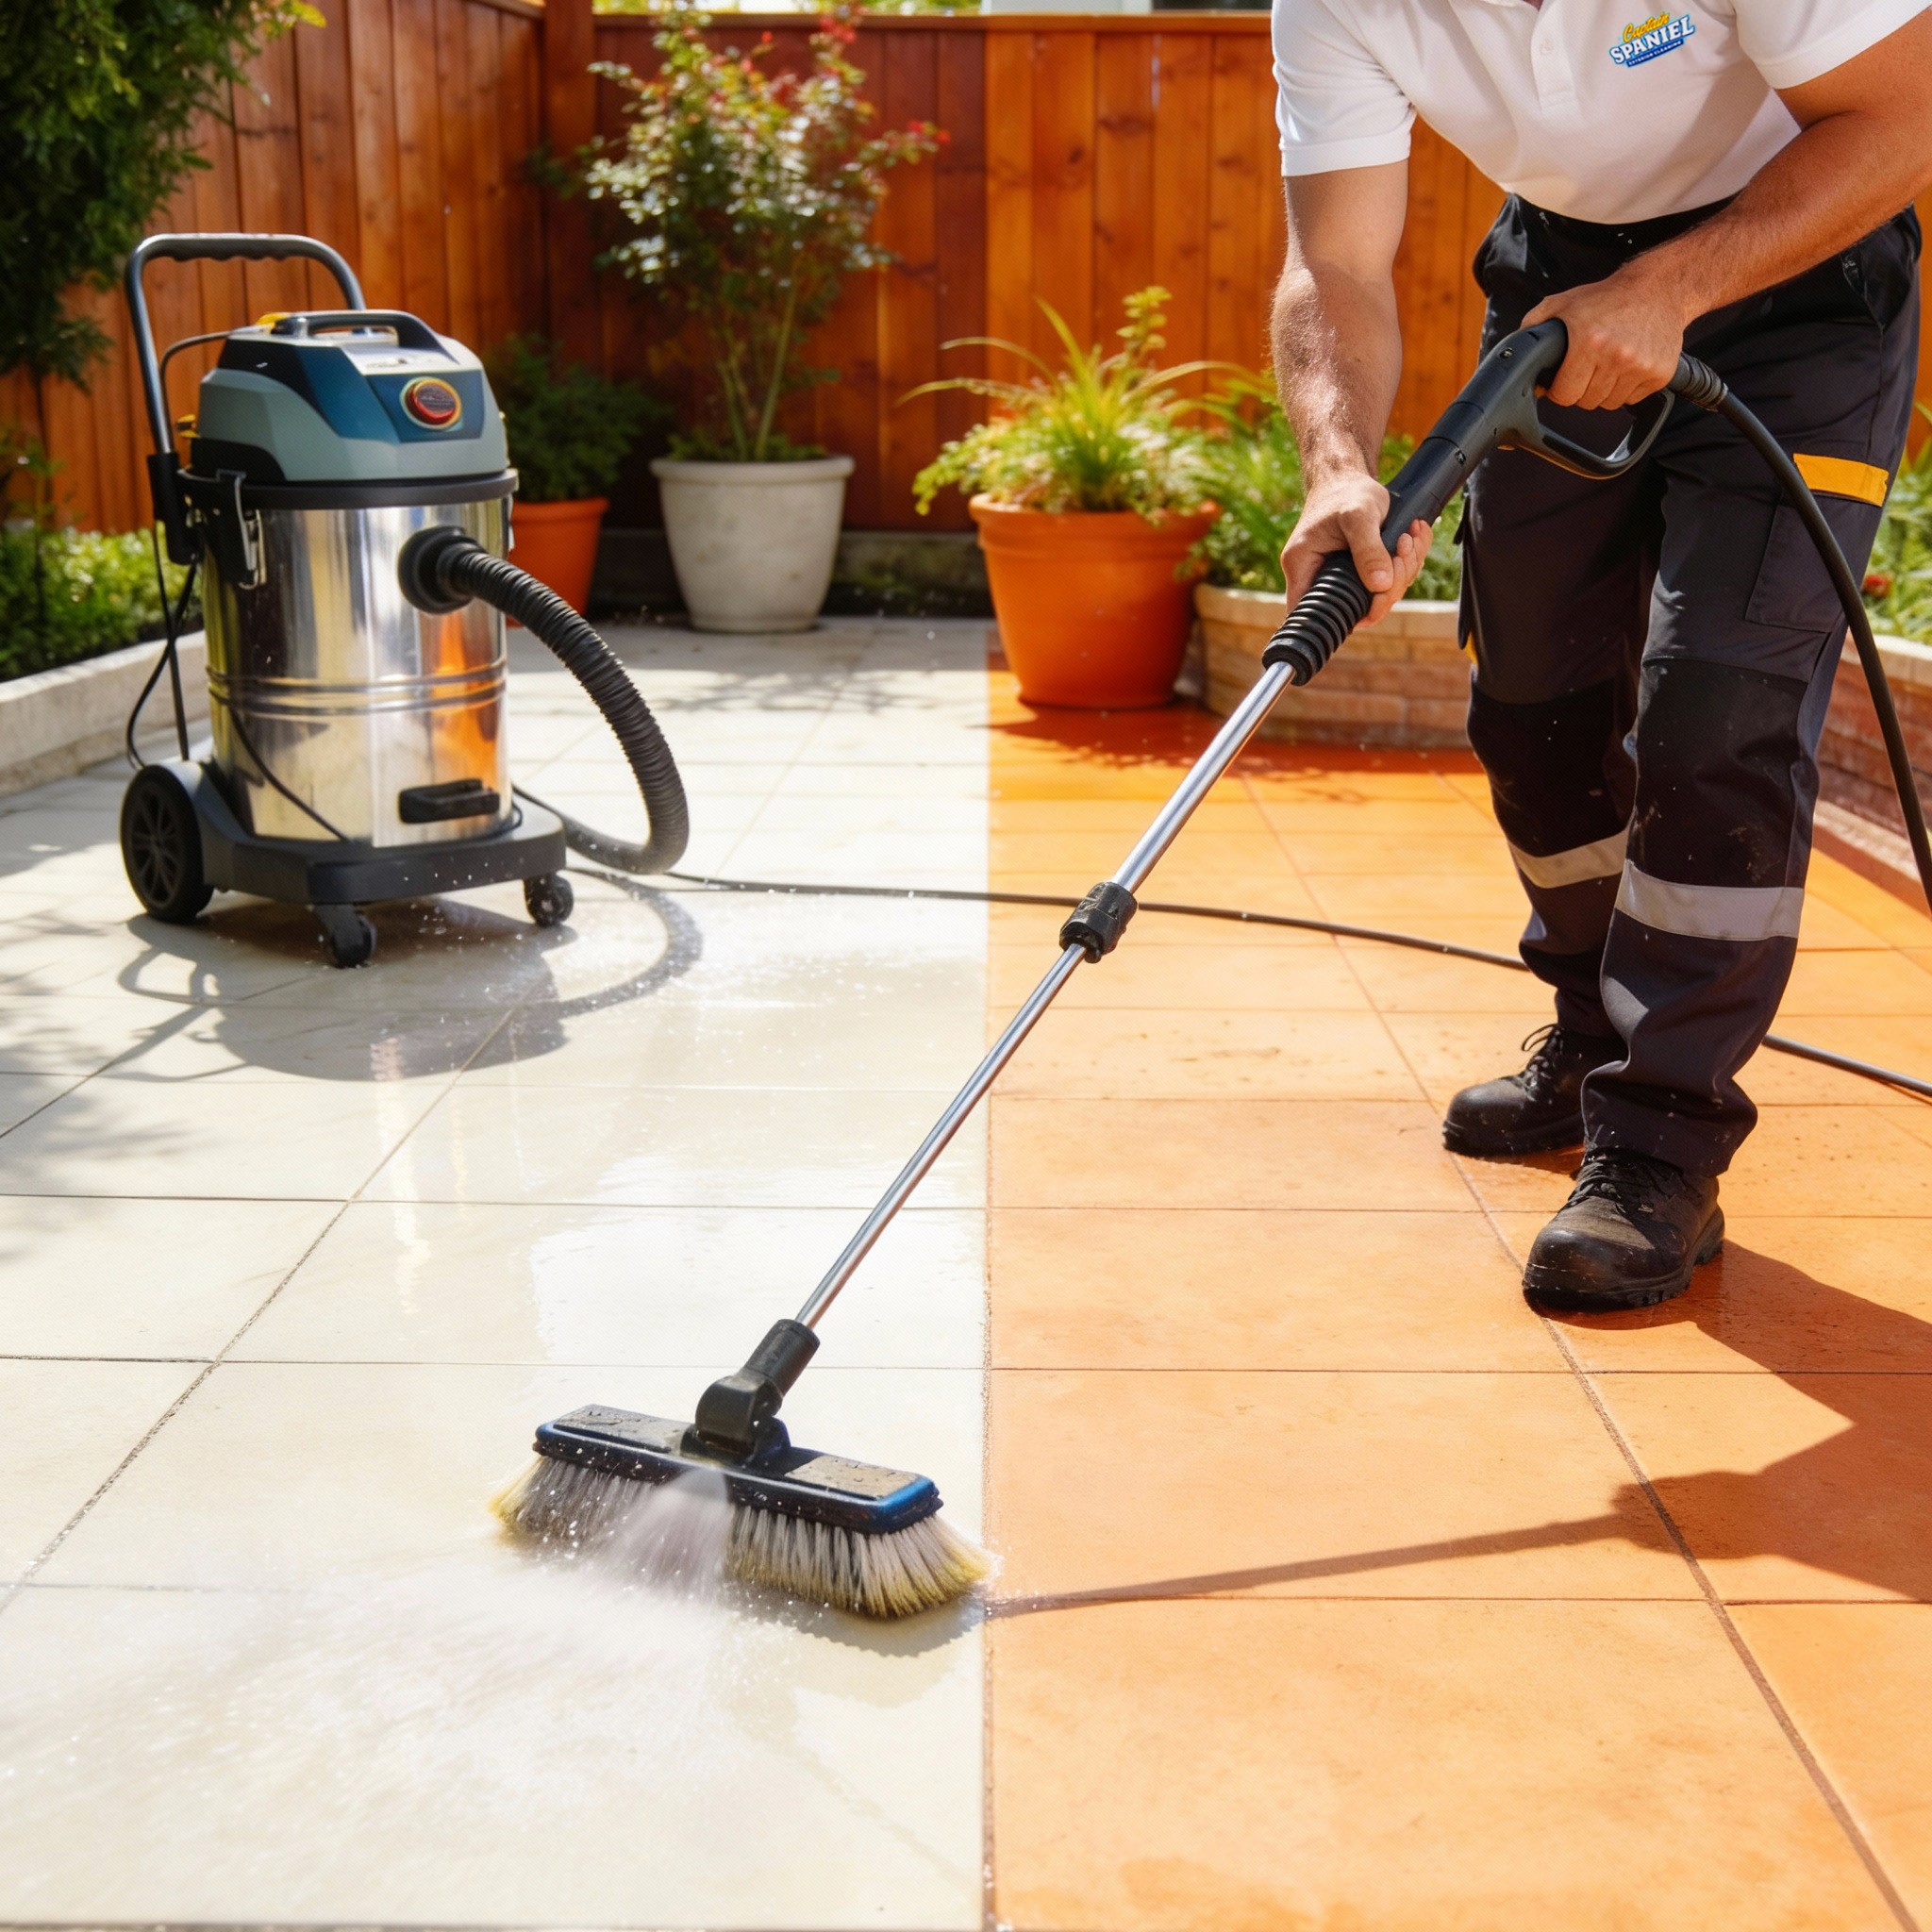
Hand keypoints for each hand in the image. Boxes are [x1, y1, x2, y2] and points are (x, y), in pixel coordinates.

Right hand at [1281, 466, 1431, 627]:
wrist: (1347, 477)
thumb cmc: (1345, 492)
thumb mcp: (1357, 515)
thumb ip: (1368, 549)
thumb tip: (1382, 585)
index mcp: (1303, 568)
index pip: (1316, 614)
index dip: (1351, 615)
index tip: (1379, 591)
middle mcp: (1317, 578)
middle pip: (1358, 609)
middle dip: (1391, 585)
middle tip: (1402, 549)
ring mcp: (1340, 577)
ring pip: (1378, 596)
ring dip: (1404, 568)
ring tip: (1409, 535)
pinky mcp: (1359, 572)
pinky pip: (1388, 582)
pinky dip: (1407, 561)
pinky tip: (1411, 536)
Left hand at [1525, 269, 1684, 410]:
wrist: (1660, 288)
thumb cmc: (1608, 298)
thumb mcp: (1563, 304)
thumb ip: (1533, 328)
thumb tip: (1517, 359)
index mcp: (1589, 341)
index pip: (1564, 395)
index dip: (1560, 389)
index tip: (1564, 377)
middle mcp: (1616, 356)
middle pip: (1586, 402)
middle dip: (1582, 388)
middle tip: (1588, 364)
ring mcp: (1640, 366)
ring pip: (1608, 403)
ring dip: (1604, 389)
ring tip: (1608, 361)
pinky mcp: (1659, 374)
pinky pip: (1632, 399)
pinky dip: (1626, 387)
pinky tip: (1627, 363)